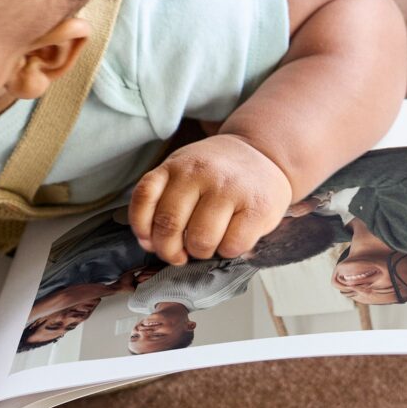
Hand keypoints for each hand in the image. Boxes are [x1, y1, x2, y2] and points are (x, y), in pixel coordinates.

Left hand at [128, 135, 292, 265]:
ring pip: (200, 240)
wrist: (264, 153)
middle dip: (169, 251)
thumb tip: (149, 242)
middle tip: (179, 254)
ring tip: (207, 244)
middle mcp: (200, 173)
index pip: (144, 198)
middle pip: (169, 224)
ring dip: (200, 252)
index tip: (151, 242)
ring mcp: (229, 189)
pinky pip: (231, 245)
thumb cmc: (218, 172)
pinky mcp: (256, 208)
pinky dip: (227, 252)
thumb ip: (162, 199)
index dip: (142, 228)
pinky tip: (230, 239)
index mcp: (176, 165)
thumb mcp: (183, 170)